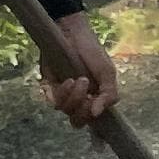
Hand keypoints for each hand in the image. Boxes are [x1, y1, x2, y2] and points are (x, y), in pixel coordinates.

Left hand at [32, 6, 118, 126]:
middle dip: (82, 109)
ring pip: (64, 110)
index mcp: (94, 99)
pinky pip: (51, 100)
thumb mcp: (108, 72)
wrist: (72, 33)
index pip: (92, 121)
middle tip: (87, 91)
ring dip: (73, 97)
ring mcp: (63, 94)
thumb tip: (96, 114)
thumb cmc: (92, 51)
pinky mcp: (49, 86)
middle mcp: (78, 100)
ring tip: (77, 79)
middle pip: (78, 121)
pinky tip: (67, 80)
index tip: (96, 122)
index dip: (94, 125)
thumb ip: (109, 95)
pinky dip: (60, 93)